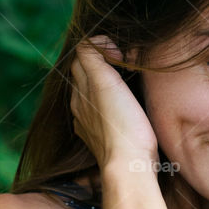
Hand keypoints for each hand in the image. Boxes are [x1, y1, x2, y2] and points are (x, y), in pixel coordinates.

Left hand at [70, 36, 158, 168]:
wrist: (129, 166)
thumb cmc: (122, 125)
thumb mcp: (105, 81)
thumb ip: (93, 56)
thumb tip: (96, 42)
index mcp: (80, 91)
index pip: (82, 57)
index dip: (101, 48)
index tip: (121, 54)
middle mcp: (80, 107)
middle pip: (84, 75)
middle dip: (101, 64)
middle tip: (125, 64)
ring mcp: (89, 126)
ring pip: (91, 96)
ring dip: (105, 85)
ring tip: (126, 84)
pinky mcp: (102, 142)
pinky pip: (100, 117)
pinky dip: (109, 106)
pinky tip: (122, 111)